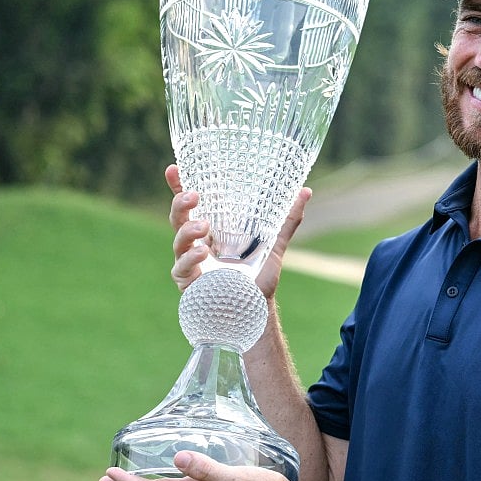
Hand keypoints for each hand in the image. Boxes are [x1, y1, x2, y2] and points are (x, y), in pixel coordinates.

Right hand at [165, 164, 311, 295]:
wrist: (255, 311)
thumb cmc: (258, 279)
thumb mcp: (274, 245)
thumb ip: (287, 220)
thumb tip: (306, 191)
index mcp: (212, 231)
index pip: (191, 204)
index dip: (179, 186)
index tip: (174, 168)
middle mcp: (196, 244)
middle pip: (177, 217)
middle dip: (180, 203)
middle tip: (194, 195)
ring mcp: (190, 263)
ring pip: (177, 241)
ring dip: (187, 230)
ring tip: (203, 226)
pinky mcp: (188, 284)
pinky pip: (182, 268)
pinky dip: (190, 259)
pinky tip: (201, 253)